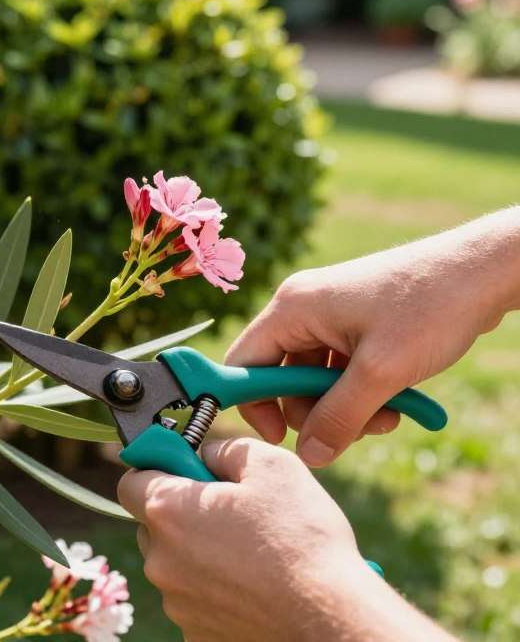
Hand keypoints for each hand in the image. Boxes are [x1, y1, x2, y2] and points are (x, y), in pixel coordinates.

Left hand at [117, 438, 455, 641]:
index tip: (185, 468)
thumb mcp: (270, 464)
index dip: (158, 468)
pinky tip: (254, 585)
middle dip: (184, 512)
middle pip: (154, 524)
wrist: (331, 620)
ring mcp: (176, 602)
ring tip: (252, 553)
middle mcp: (160, 560)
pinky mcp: (195, 634)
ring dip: (201, 553)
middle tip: (231, 510)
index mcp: (168, 511)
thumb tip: (206, 454)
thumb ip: (224, 448)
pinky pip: (195, 598)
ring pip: (176, 563)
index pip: (130, 479)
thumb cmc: (302, 540)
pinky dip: (216, 589)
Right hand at [226, 208, 519, 466]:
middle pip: (281, 377)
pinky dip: (362, 394)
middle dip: (316, 411)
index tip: (280, 439)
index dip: (253, 404)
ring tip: (388, 416)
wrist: (485, 271)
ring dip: (346, 408)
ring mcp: (330, 315)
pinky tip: (397, 403)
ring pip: (315, 380)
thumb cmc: (431, 307)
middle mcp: (303, 309)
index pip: (244, 363)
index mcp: (293, 308)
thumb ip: (339, 418)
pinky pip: (340, 371)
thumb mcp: (382, 373)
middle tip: (355, 429)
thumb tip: (309, 458)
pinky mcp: (355, 324)